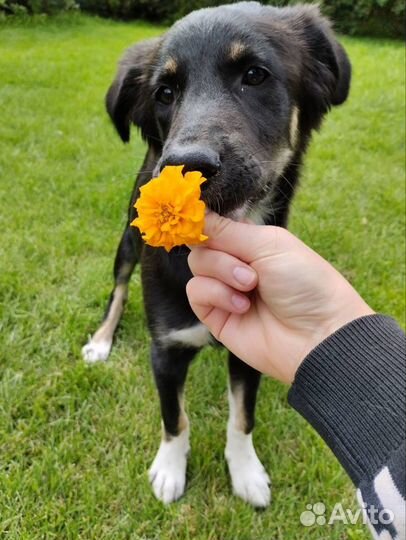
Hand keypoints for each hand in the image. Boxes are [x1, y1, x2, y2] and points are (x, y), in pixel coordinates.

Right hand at [186, 212, 373, 382]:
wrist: (316, 335)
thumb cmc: (305, 283)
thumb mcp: (269, 244)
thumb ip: (227, 229)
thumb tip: (194, 214)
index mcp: (252, 241)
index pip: (216, 223)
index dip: (206, 221)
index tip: (201, 220)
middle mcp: (236, 263)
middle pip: (202, 244)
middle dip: (222, 255)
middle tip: (251, 274)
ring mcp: (224, 289)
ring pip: (197, 266)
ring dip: (222, 273)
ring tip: (250, 288)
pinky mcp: (215, 315)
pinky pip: (195, 292)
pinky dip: (216, 294)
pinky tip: (242, 306)